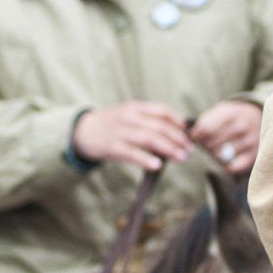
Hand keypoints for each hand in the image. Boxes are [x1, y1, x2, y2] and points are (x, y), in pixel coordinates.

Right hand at [73, 101, 192, 171]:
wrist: (83, 131)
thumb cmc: (114, 125)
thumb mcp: (130, 115)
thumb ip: (150, 121)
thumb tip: (178, 133)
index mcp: (135, 107)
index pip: (162, 110)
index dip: (178, 121)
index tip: (189, 132)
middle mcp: (128, 116)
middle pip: (159, 126)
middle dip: (177, 138)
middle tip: (189, 150)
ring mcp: (119, 131)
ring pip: (148, 138)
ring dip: (168, 148)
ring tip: (181, 158)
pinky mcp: (111, 146)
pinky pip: (131, 153)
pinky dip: (145, 159)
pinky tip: (157, 165)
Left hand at [188, 100, 262, 175]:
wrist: (261, 118)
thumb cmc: (234, 117)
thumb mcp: (222, 111)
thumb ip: (206, 120)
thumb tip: (188, 133)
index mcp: (231, 113)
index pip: (206, 128)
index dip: (196, 135)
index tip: (193, 138)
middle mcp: (242, 126)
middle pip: (212, 142)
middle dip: (205, 145)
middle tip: (205, 145)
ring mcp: (249, 141)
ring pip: (221, 155)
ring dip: (214, 155)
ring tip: (216, 151)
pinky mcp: (254, 155)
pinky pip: (233, 167)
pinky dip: (226, 166)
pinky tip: (226, 160)